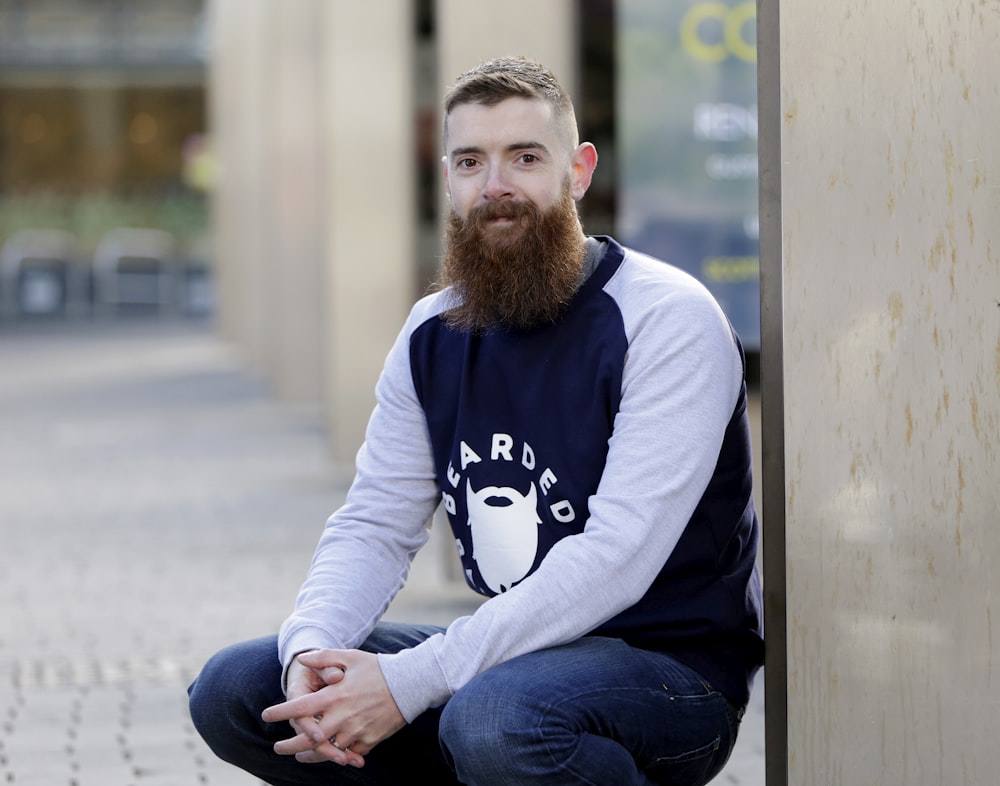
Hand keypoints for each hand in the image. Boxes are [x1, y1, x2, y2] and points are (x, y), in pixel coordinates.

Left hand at [262, 649, 405, 766]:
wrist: (410, 684)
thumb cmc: (378, 668)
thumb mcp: (350, 657)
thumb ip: (323, 658)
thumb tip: (302, 659)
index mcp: (335, 695)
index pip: (300, 707)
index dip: (280, 712)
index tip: (267, 715)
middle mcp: (343, 716)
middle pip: (308, 738)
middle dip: (289, 746)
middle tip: (278, 748)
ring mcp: (356, 731)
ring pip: (326, 751)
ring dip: (309, 755)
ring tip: (299, 756)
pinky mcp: (369, 741)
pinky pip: (348, 754)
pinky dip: (336, 756)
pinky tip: (328, 755)